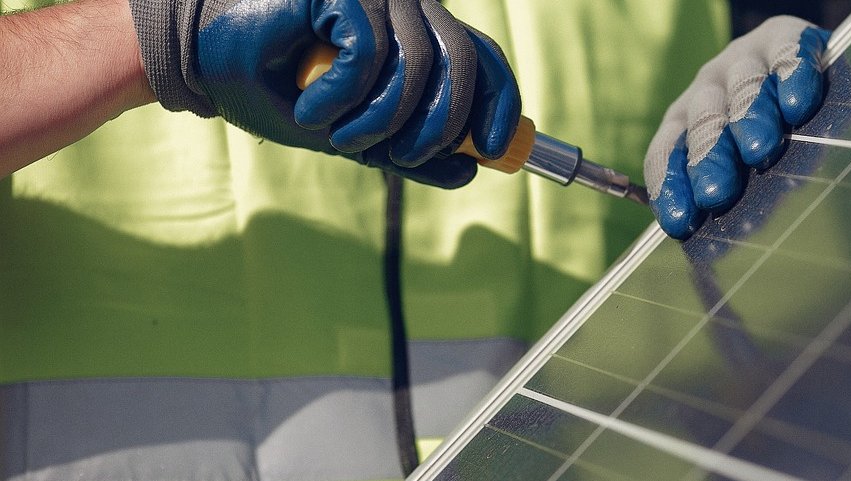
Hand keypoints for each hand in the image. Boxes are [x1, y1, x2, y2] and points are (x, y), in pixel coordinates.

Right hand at [127, 0, 520, 187]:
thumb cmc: (273, 88)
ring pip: (418, 64)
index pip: (482, 58)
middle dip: (442, 123)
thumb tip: (469, 171)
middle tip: (400, 156)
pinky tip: (312, 110)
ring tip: (338, 138)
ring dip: (382, 120)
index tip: (494, 150)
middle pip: (463, 61)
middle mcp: (404, 4)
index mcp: (415, 30)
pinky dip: (344, 97)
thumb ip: (408, 148)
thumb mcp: (350, 131)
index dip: (500, 102)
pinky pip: (369, 53)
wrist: (198, 59)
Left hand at [644, 17, 828, 238]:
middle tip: (716, 191)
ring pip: (741, 87)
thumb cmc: (773, 142)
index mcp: (685, 122)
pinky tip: (797, 101)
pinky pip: (784, 51)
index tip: (681, 222)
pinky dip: (790, 73)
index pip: (666, 153)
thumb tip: (713, 254)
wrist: (809, 76)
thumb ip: (729, 202)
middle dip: (708, 157)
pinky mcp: (784, 37)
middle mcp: (708, 88)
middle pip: (702, 121)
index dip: (671, 185)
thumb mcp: (744, 173)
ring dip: (747, 117)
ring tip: (759, 148)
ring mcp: (744, 60)